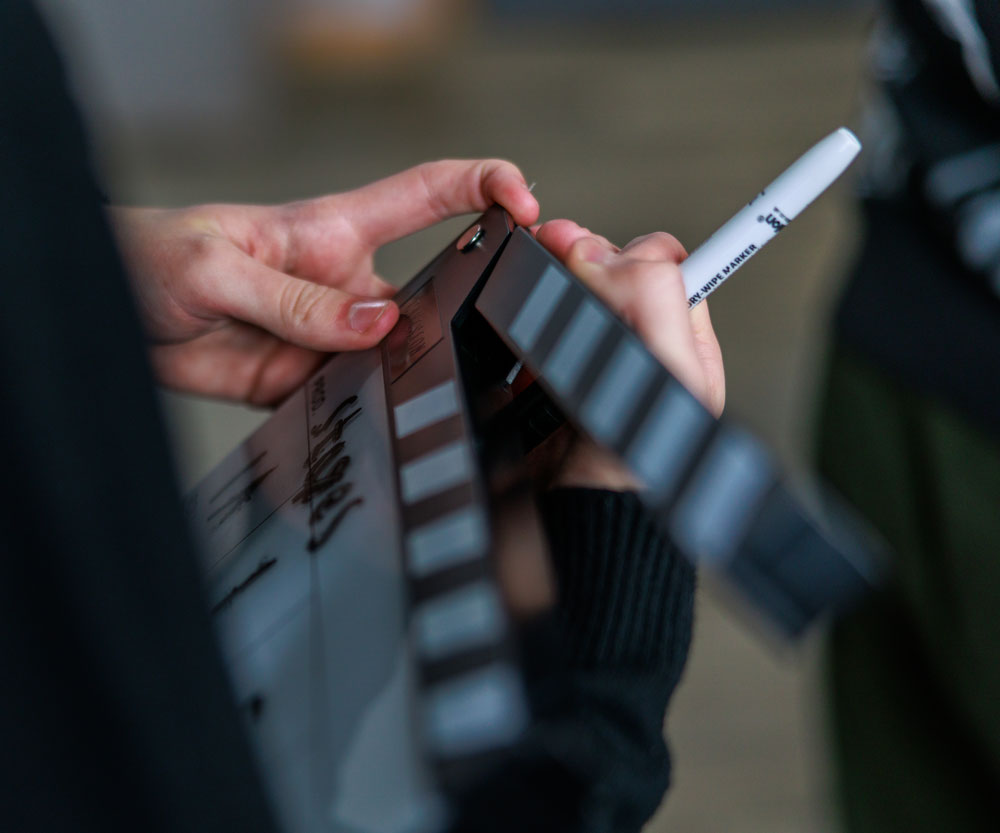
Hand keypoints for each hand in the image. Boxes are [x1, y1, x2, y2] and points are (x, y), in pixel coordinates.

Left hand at [110, 159, 538, 405]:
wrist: (108, 316)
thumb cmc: (154, 257)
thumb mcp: (217, 268)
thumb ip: (297, 300)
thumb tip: (378, 323)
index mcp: (333, 232)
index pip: (428, 194)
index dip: (483, 187)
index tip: (524, 206)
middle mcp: (346, 285)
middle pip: (435, 286)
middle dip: (477, 301)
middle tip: (509, 326)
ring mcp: (332, 337)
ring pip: (402, 354)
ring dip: (420, 370)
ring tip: (436, 391)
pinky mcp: (310, 382)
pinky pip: (358, 398)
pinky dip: (374, 414)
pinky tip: (383, 429)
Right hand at [533, 220, 724, 489]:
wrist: (579, 520)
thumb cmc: (636, 472)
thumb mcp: (668, 377)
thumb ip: (654, 304)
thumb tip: (609, 254)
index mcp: (680, 341)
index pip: (660, 267)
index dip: (623, 248)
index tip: (578, 245)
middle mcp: (639, 345)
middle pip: (608, 272)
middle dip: (578, 261)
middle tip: (551, 254)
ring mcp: (592, 358)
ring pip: (569, 295)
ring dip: (547, 291)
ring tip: (536, 305)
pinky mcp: (551, 375)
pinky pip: (535, 330)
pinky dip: (522, 327)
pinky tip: (523, 346)